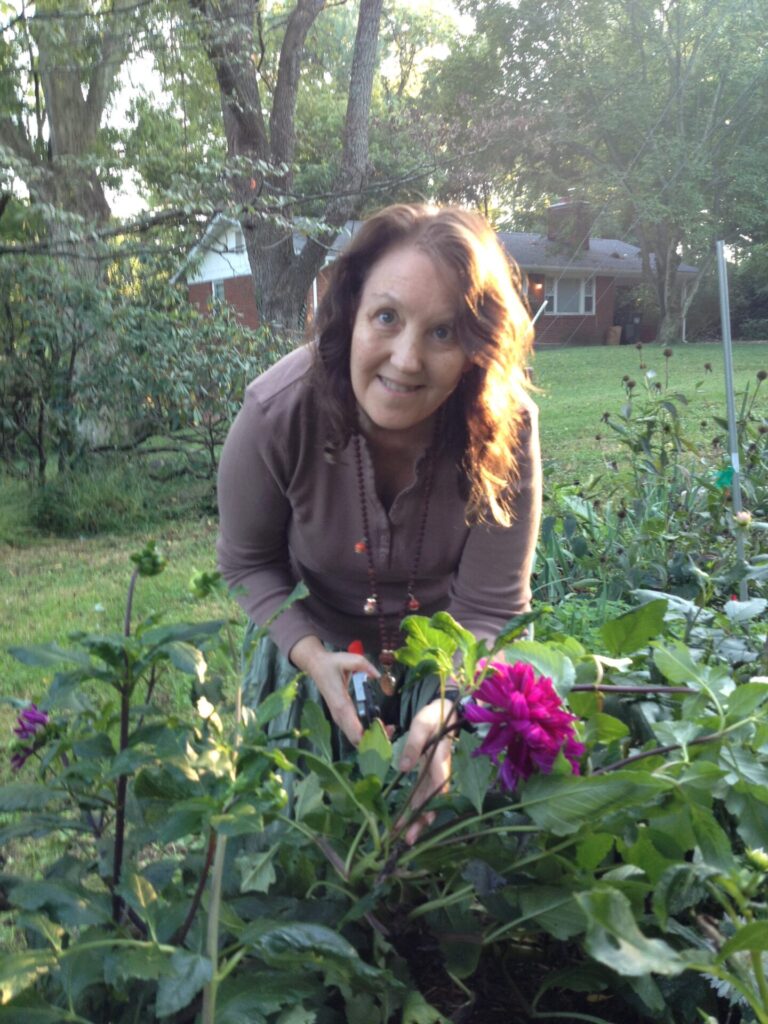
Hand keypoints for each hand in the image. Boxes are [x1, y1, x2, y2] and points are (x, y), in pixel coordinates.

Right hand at [289, 635, 378, 745]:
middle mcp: (339, 715)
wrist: (316, 666)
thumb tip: (377, 675)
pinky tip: (377, 726)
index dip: (370, 735)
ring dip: (370, 737)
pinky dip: (365, 733)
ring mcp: (338, 717)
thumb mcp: (349, 659)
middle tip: (390, 729)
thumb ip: (365, 665)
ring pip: (354, 738)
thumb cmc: (331, 664)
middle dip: (374, 739)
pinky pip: (352, 732)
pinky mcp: (340, 717)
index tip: (386, 727)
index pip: (354, 730)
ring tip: (387, 728)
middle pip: (356, 739)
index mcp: (341, 704)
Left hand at [396, 696, 458, 845]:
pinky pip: (423, 795)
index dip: (428, 807)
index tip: (417, 821)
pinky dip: (414, 809)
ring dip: (417, 819)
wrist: (445, 711)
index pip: (437, 788)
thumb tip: (403, 768)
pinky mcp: (429, 774)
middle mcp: (440, 772)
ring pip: (428, 802)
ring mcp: (435, 775)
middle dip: (421, 822)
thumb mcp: (422, 724)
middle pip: (433, 802)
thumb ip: (413, 745)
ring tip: (402, 836)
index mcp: (441, 761)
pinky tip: (404, 821)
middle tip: (408, 840)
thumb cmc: (434, 716)